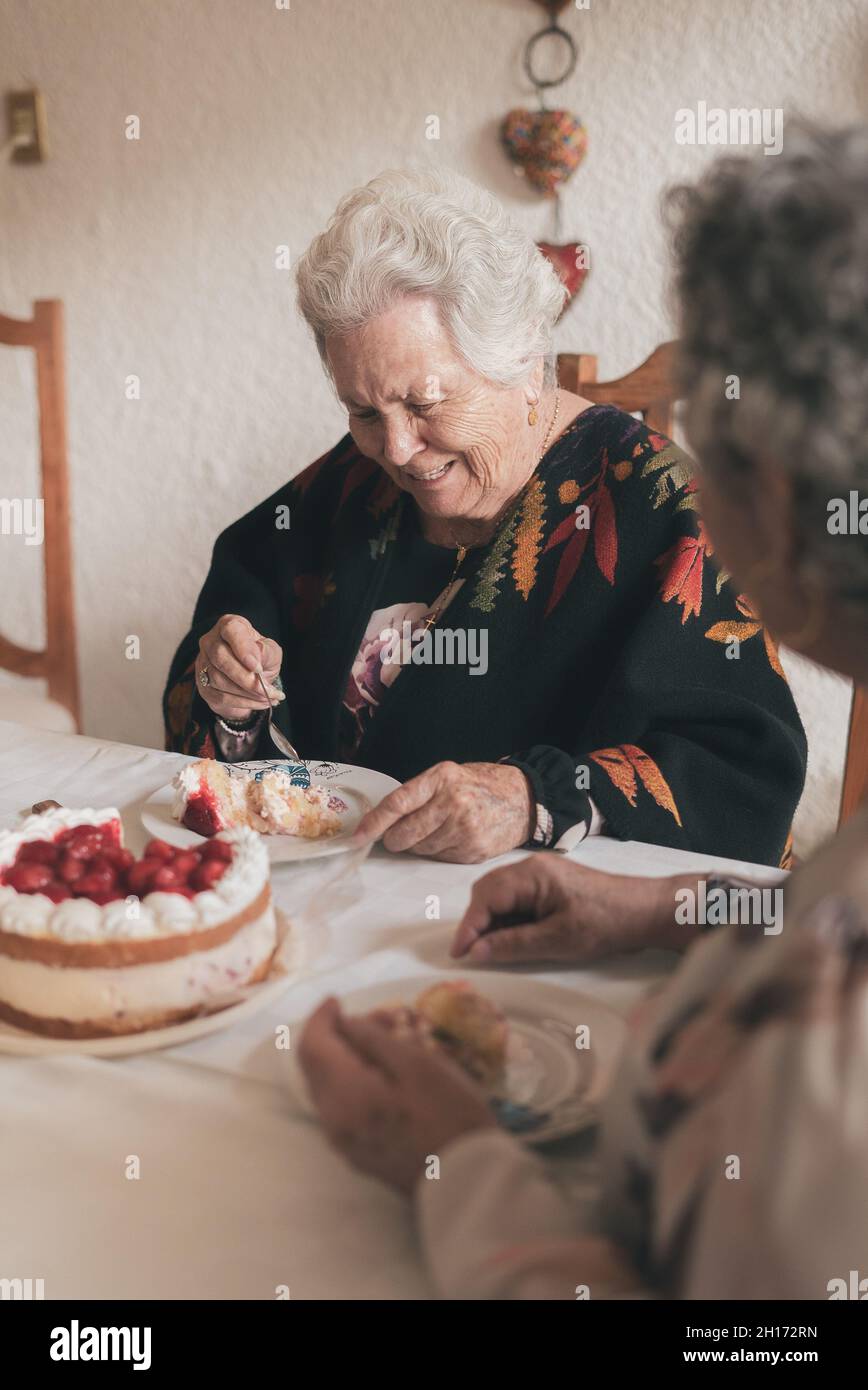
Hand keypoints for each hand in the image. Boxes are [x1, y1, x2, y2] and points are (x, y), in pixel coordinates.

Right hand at [195, 614, 283, 721]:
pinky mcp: (203, 685)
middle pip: (220, 658)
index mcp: (229, 625)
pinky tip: (259, 702)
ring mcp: (203, 663)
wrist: (250, 678)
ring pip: (219, 680)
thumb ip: (266, 652)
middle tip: (268, 690)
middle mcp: (210, 641)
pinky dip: (243, 703)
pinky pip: (220, 697)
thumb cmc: (261, 658)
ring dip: (247, 694)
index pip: (230, 630)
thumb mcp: (270, 651)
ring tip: (269, 697)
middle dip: (246, 678)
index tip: (257, 667)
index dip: (243, 649)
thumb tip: (256, 660)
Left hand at [298, 998, 496, 1193]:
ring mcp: (343, 1141)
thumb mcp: (418, 1065)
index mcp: (345, 1095)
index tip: (337, 1000)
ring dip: (347, 1059)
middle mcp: (333, 1120)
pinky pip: (341, 1107)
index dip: (321, 1017)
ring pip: (329, 1087)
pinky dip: (353, 1082)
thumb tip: (346, 1024)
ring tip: (389, 1043)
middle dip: (339, 1035)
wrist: (468, 1183)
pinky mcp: (357, 1153)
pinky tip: (385, 1075)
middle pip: (316, 1067)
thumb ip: (375, 1039)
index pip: (312, 1046)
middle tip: (380, 1019)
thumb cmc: (450, 1116)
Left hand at [353, 761, 533, 862]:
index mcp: (442, 779)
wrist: (522, 799)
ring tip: (438, 829)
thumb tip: (380, 821)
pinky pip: (439, 858)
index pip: (398, 803)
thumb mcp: (447, 776)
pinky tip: (453, 837)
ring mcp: (465, 829)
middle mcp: (453, 803)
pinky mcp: (473, 851)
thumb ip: (417, 794)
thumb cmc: (478, 786)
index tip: (358, 836)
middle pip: (404, 834)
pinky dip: (438, 851)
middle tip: (399, 834)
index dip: (374, 823)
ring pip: (420, 850)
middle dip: (395, 838)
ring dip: (419, 845)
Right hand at [451, 854, 684, 963]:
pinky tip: (513, 939)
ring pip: (501, 895)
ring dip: (492, 922)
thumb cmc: (605, 923)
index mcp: (532, 874)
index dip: (469, 927)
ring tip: (492, 949)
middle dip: (477, 922)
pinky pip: (518, 898)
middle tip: (473, 953)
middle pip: (488, 892)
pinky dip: (509, 919)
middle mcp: (533, 867)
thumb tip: (476, 952)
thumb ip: (513, 945)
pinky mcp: (550, 884)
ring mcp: (542, 874)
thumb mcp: (557, 941)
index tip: (458, 954)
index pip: (486, 898)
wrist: (645, 912)